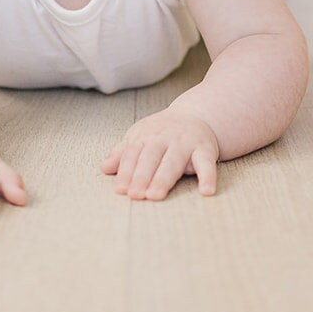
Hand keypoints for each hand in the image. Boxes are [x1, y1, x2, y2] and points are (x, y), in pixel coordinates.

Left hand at [101, 111, 219, 200]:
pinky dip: (208, 177)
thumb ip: (123, 154)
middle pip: (151, 158)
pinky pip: (207, 164)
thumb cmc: (162, 133)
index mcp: (146, 136)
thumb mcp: (140, 137)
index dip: (126, 171)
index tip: (120, 189)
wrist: (196, 115)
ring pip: (173, 162)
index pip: (133, 154)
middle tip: (135, 195)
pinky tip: (206, 191)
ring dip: (163, 179)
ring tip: (155, 195)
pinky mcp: (205, 150)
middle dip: (142, 176)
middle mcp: (165, 138)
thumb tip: (104, 168)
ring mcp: (186, 144)